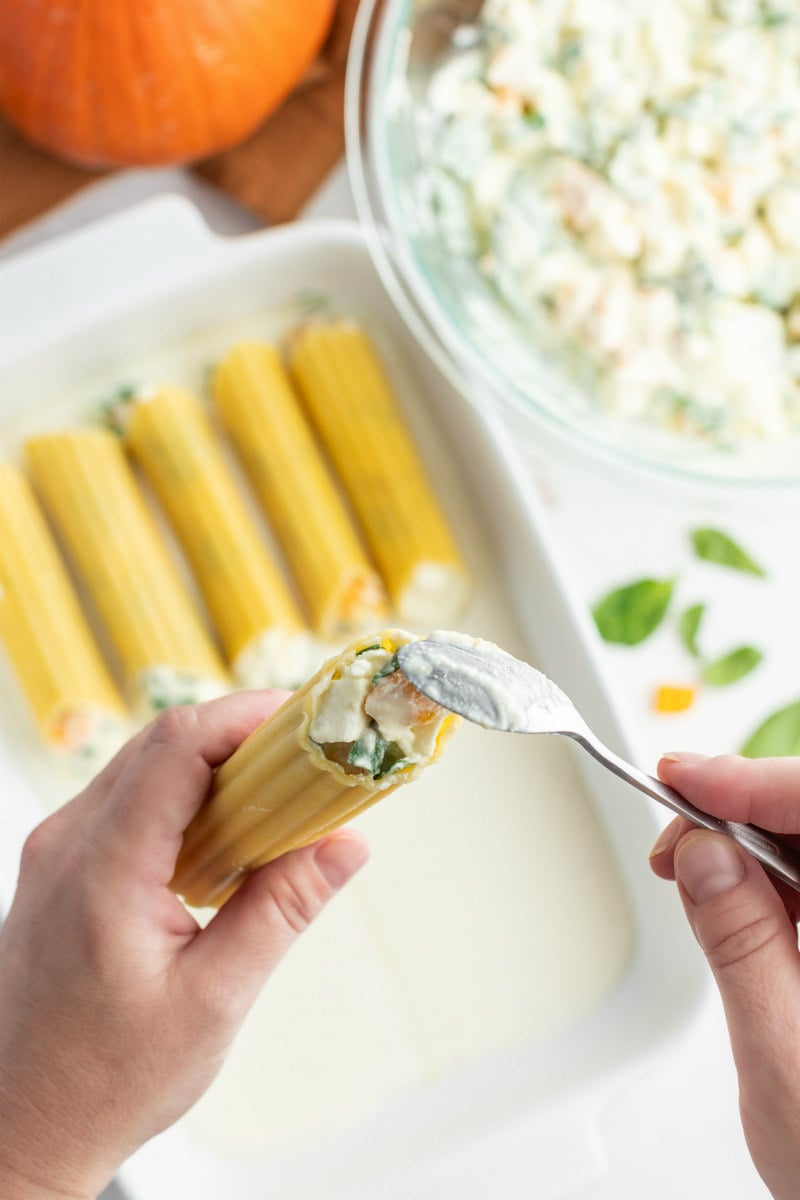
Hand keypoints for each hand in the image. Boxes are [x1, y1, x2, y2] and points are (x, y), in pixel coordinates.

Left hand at [0, 693, 368, 1199]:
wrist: (23, 1128)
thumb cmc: (106, 1081)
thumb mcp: (214, 1001)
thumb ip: (281, 910)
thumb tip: (347, 845)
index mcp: (102, 871)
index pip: (176, 746)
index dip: (244, 717)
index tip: (305, 721)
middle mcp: (68, 844)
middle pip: (160, 743)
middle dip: (239, 734)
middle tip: (307, 756)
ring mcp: (57, 852)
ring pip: (143, 766)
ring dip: (212, 764)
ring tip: (278, 793)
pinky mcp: (62, 866)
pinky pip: (128, 800)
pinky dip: (183, 796)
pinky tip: (226, 832)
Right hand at [649, 752, 799, 1199]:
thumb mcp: (784, 1057)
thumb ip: (743, 946)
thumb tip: (705, 855)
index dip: (754, 781)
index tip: (685, 776)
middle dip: (741, 807)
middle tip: (673, 831)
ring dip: (744, 842)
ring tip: (687, 864)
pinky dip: (756, 877)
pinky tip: (723, 889)